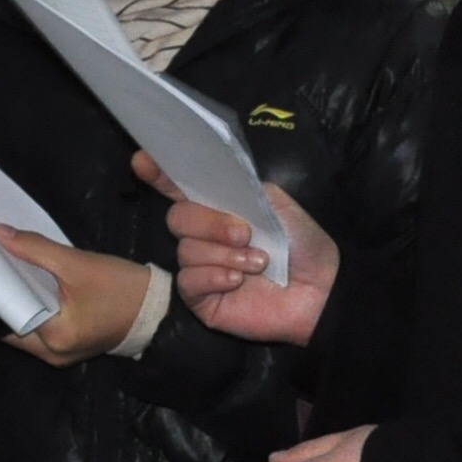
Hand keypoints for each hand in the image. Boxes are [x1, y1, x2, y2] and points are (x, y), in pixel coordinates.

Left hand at [0, 229, 157, 367]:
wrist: (158, 309)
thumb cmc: (122, 288)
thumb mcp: (77, 263)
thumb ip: (34, 248)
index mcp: (53, 338)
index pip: (6, 315)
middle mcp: (52, 354)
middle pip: (12, 325)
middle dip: (6, 297)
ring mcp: (60, 356)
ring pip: (25, 328)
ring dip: (20, 303)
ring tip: (12, 274)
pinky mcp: (68, 348)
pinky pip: (40, 329)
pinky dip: (35, 310)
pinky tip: (34, 288)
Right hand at [152, 156, 334, 348]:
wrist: (319, 289)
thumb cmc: (301, 244)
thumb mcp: (274, 202)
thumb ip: (239, 187)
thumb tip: (203, 180)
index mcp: (219, 208)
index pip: (180, 188)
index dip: (159, 174)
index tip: (142, 162)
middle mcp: (204, 236)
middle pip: (177, 218)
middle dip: (209, 223)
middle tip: (244, 234)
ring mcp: (200, 268)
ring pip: (185, 250)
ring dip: (223, 254)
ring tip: (257, 264)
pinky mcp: (201, 299)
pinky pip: (188, 281)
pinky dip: (213, 276)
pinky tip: (236, 281)